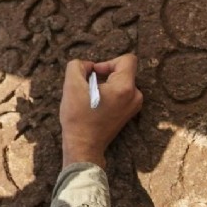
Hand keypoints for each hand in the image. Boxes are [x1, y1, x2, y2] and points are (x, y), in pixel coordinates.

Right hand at [59, 54, 142, 169]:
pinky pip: (120, 94)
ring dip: (105, 85)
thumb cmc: (78, 117)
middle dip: (104, 75)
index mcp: (125, 87)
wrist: (83, 146)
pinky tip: (95, 105)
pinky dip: (108, 94)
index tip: (94, 74)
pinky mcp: (128, 114)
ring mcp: (133, 106)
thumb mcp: (71, 84)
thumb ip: (78, 65)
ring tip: (90, 98)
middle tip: (88, 88)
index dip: (107, 62)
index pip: (127, 59)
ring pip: (120, 82)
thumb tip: (89, 66)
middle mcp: (135, 96)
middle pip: (122, 71)